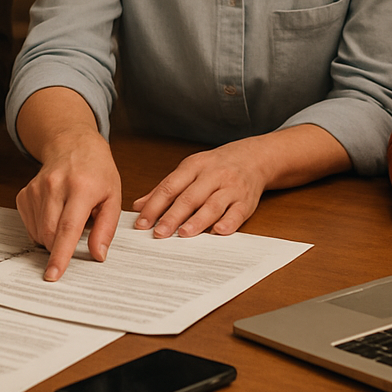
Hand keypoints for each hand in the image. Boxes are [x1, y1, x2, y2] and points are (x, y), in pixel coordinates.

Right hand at [16, 126, 120, 281]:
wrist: (72, 144)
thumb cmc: (96, 171)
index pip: (68, 227)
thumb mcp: (113, 197)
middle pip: (50, 233)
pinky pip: (30, 225)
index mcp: (81, 187)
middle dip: (61, 248)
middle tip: (77, 235)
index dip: (61, 254)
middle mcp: (55, 186)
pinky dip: (43, 229)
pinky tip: (55, 213)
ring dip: (54, 237)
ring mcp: (37, 188)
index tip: (53, 274)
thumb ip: (106, 228)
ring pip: (39, 232)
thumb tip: (98, 255)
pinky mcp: (25, 193)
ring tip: (69, 216)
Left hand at [134, 139, 269, 238]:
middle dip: (173, 216)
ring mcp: (230, 188)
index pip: (170, 187)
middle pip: (189, 197)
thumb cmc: (216, 166)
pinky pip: (237, 212)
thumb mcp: (189, 170)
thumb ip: (165, 188)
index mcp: (194, 166)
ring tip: (184, 233)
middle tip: (158, 233)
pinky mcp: (246, 201)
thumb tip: (138, 206)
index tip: (142, 222)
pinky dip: (228, 223)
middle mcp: (212, 176)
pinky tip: (218, 232)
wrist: (253, 158)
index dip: (154, 205)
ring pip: (212, 205)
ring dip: (198, 220)